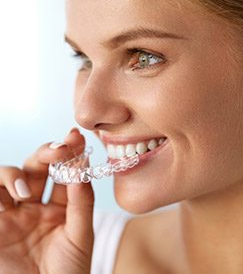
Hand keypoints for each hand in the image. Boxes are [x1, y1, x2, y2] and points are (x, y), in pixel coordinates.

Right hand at [0, 129, 93, 273]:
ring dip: (14, 176)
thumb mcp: (80, 235)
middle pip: (36, 168)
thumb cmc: (68, 272)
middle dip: (46, 153)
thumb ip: (82, 201)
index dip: (69, 154)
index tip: (75, 137)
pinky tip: (5, 202)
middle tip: (59, 149)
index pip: (63, 173)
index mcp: (59, 207)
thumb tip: (82, 166)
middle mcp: (34, 206)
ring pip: (7, 177)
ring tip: (25, 193)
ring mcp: (11, 214)